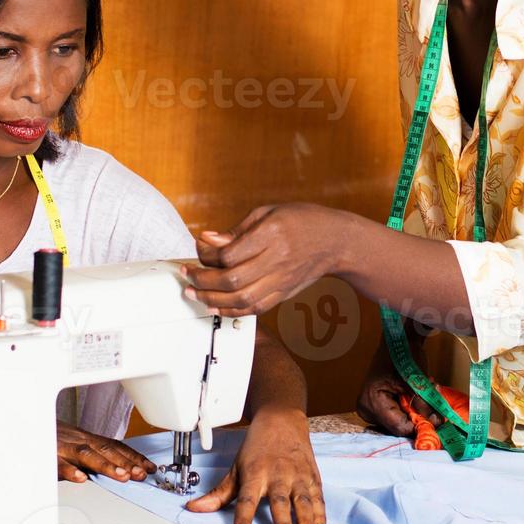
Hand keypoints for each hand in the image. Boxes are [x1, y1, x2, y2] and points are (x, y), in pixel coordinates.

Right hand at [56, 423, 154, 482]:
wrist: (26, 423)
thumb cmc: (51, 437)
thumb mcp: (75, 443)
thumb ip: (94, 454)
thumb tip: (120, 466)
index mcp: (87, 438)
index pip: (115, 447)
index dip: (134, 457)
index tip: (149, 468)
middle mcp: (78, 441)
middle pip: (106, 450)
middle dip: (127, 463)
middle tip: (141, 474)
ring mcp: (63, 448)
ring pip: (87, 455)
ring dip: (106, 466)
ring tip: (122, 476)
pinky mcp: (47, 456)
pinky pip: (59, 463)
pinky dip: (70, 471)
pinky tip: (81, 479)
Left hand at [184, 203, 346, 315]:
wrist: (335, 241)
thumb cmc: (302, 221)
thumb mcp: (268, 212)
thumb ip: (237, 230)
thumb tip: (208, 240)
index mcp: (272, 234)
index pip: (230, 253)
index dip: (207, 254)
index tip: (198, 248)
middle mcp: (277, 260)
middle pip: (232, 279)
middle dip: (203, 279)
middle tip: (188, 275)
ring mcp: (281, 280)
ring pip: (241, 299)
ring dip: (212, 299)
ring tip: (194, 293)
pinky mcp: (283, 293)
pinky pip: (255, 309)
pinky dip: (232, 311)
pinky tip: (216, 306)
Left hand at [185, 407, 324, 523]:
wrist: (282, 420)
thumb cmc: (257, 447)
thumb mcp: (236, 468)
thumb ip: (219, 493)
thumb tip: (193, 508)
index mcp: (255, 473)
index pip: (246, 497)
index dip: (244, 515)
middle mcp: (277, 475)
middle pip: (279, 500)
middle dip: (283, 520)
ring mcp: (297, 476)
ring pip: (303, 499)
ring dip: (306, 518)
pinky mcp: (312, 477)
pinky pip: (318, 498)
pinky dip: (320, 514)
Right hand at [355, 341, 440, 437]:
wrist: (400, 337)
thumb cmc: (405, 354)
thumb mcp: (417, 381)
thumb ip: (425, 405)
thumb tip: (436, 424)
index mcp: (372, 402)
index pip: (399, 427)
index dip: (419, 425)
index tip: (437, 418)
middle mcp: (368, 409)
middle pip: (399, 426)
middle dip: (419, 415)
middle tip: (431, 397)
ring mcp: (372, 408)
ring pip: (401, 420)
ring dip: (417, 410)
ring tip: (425, 391)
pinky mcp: (379, 405)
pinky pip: (399, 414)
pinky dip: (412, 407)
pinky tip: (417, 393)